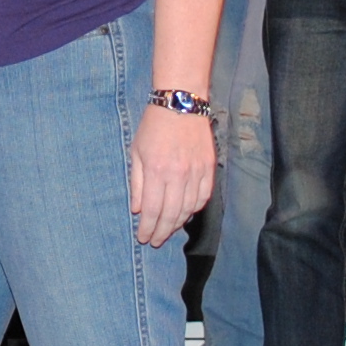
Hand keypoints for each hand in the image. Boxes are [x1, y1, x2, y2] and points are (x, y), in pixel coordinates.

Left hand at [130, 102, 215, 249]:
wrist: (181, 103)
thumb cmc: (153, 126)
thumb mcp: (136, 152)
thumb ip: (137, 183)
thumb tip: (138, 210)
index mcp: (157, 171)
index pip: (152, 210)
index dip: (148, 228)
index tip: (143, 238)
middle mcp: (178, 175)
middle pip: (171, 214)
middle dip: (162, 232)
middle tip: (155, 241)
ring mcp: (196, 172)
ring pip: (188, 209)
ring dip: (178, 224)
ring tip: (168, 230)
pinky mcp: (209, 168)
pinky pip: (203, 197)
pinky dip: (194, 209)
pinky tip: (185, 214)